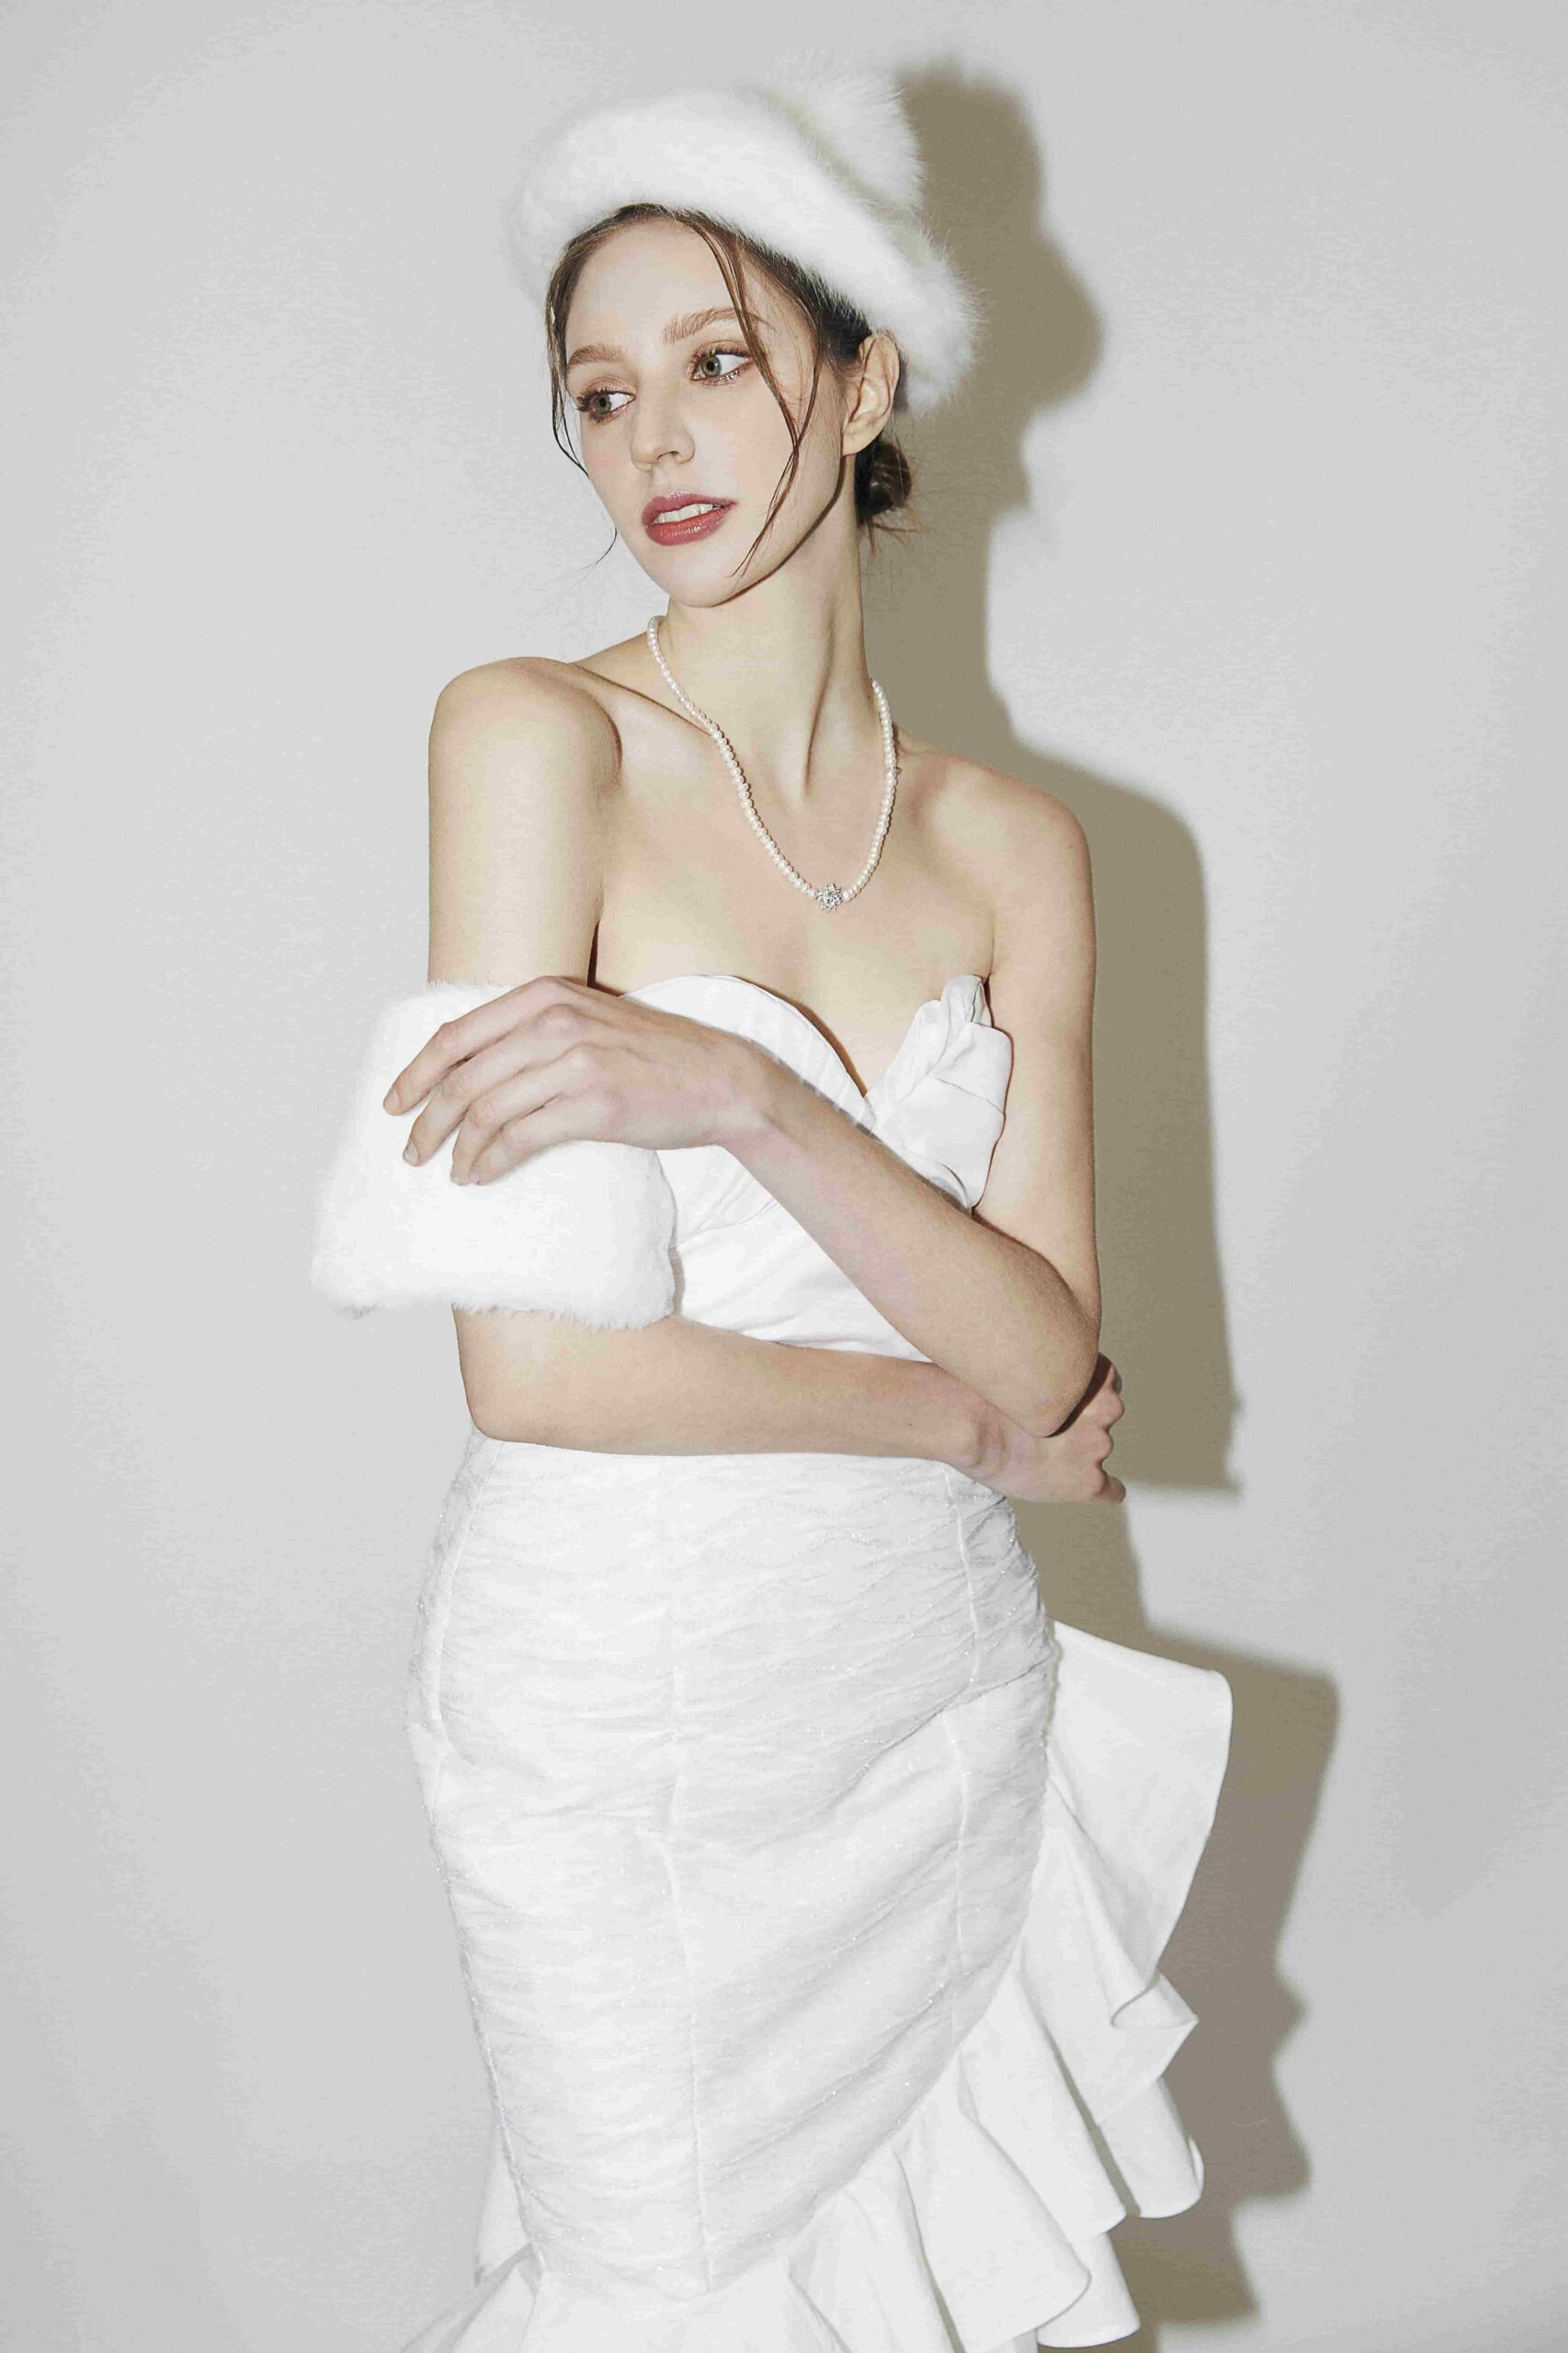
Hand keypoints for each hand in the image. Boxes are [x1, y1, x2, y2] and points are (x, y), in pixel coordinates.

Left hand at [382, 976, 760, 1182]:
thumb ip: (532, 1029)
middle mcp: (553, 1020)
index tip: (395, 1104)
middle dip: (427, 1121)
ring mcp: (574, 1061)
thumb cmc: (651, 1056)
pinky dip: (491, 1162)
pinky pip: (519, 1138)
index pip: (456, 1035)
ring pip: (485, 1111)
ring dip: (459, 1149)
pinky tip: (482, 1176)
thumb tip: (469, 1066)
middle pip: (462, 1077)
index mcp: (544, 994)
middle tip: (413, 1152)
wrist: (719, 1079)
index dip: (415, 1073)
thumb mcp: (587, 1019)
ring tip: (454, 1171)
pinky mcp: (593, 1104)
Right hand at [964, 1356, 1126, 1502]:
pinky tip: (1084, 1485)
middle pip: (1107, 1413)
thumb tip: (1041, 1371)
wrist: (977, 1429)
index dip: (1087, 1390)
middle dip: (1085, 1419)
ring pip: (1103, 1447)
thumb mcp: (1027, 1369)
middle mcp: (1102, 1413)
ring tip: (1050, 1451)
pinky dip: (1103, 1490)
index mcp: (1091, 1378)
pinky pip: (1111, 1491)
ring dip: (1084, 1449)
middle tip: (1054, 1424)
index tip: (1071, 1397)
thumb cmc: (990, 1395)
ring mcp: (1096, 1448)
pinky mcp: (1088, 1482)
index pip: (1108, 1379)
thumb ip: (1049, 1372)